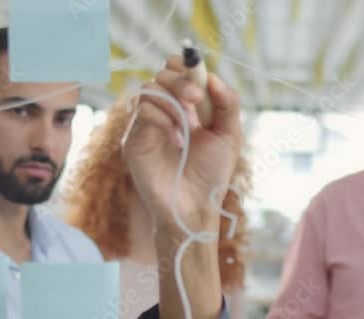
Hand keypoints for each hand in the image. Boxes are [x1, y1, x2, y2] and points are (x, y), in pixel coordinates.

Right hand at [122, 54, 243, 234]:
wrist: (195, 207)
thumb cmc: (212, 175)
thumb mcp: (229, 136)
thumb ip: (227, 104)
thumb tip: (213, 77)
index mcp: (187, 108)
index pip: (177, 72)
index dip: (185, 65)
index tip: (197, 69)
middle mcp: (164, 112)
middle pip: (161, 76)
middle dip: (180, 81)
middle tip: (196, 98)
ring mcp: (146, 125)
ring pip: (149, 90)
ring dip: (173, 101)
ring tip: (189, 125)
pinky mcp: (134, 140)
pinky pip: (142, 112)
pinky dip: (163, 119)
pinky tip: (177, 140)